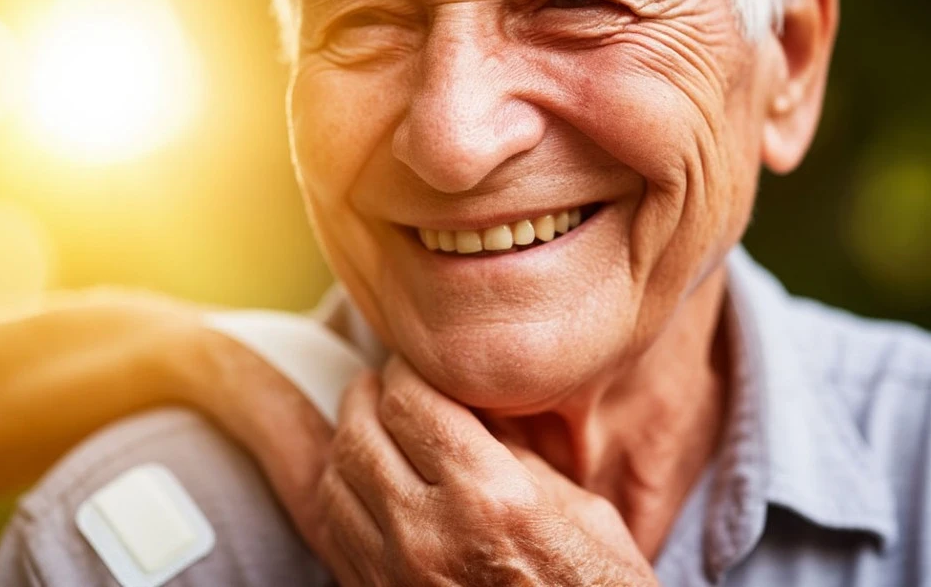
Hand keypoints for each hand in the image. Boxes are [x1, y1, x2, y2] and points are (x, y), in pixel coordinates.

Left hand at [318, 356, 656, 586]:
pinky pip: (335, 534)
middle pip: (360, 436)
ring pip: (336, 483)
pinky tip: (363, 482)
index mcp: (489, 495)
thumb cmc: (595, 585)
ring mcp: (399, 574)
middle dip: (366, 398)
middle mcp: (432, 533)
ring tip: (368, 427)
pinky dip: (341, 495)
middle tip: (380, 384)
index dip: (404, 372)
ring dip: (347, 444)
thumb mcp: (577, 505)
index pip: (410, 403)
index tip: (412, 365)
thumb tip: (469, 406)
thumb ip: (514, 452)